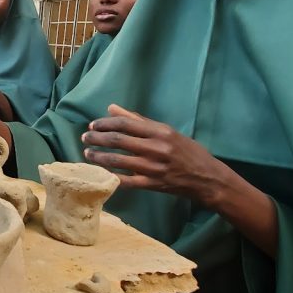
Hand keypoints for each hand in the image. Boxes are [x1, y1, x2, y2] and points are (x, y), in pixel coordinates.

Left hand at [81, 104, 278, 255]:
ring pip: (118, 161)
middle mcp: (156, 148)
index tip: (93, 125)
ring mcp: (154, 167)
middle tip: (85, 137)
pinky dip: (111, 177)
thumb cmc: (187, 151)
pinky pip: (126, 181)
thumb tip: (112, 108)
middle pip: (118, 141)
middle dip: (97, 138)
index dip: (105, 123)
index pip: (125, 124)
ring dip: (99, 156)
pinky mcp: (153, 184)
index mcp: (160, 132)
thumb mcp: (167, 131)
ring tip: (87, 153)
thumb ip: (138, 120)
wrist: (207, 178)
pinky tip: (100, 173)